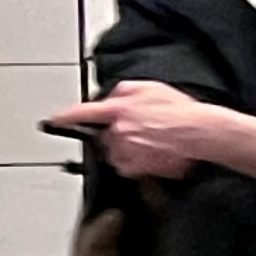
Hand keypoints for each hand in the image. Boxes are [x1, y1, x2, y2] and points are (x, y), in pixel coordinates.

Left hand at [50, 82, 224, 182]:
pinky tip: (154, 154)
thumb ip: (125, 90)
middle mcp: (118, 132)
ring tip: (151, 142)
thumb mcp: (151, 87)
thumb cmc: (182, 111)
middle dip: (117, 133)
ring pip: (116, 152)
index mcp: (118, 110)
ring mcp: (127, 152)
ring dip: (127, 148)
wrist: (201, 133)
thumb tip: (112, 97)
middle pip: (104, 136)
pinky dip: (137, 162)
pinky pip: (128, 167)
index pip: (83, 113)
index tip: (54, 120)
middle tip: (141, 129)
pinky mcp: (139, 168)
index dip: (66, 117)